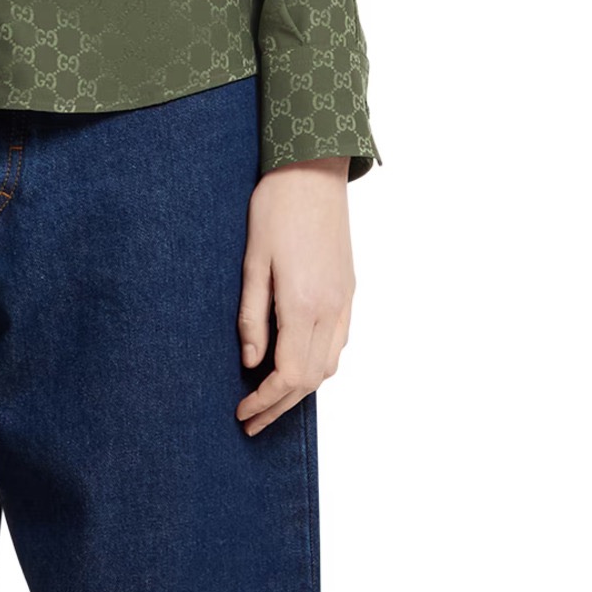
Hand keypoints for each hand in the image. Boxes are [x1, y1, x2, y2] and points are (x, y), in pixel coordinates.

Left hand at [236, 156, 354, 436]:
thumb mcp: (252, 261)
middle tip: (250, 421)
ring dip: (301, 390)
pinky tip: (297, 365)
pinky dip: (319, 365)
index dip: (265, 401)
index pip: (289, 374)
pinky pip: (339, 342)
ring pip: (329, 365)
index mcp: (303, 304)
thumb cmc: (276, 208)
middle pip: (311, 379)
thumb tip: (251, 362)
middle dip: (280, 406)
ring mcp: (345, 300)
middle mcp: (330, 309)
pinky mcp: (349, 290)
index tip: (242, 411)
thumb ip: (252, 316)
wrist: (313, 170)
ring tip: (270, 400)